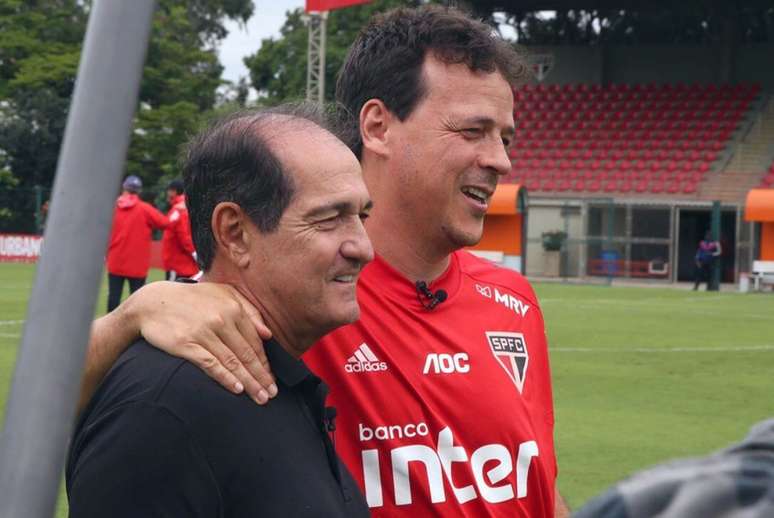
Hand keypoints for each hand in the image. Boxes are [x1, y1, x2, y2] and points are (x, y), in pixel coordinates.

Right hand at [123, 281, 276, 403]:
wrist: (152, 303)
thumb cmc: (192, 299)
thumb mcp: (223, 294)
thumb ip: (248, 310)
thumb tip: (267, 334)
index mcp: (233, 309)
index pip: (254, 342)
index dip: (265, 363)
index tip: (272, 379)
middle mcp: (221, 320)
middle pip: (246, 354)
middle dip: (261, 377)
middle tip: (271, 394)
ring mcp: (203, 333)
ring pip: (232, 362)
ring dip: (249, 382)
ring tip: (260, 397)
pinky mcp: (186, 344)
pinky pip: (210, 364)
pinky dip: (225, 377)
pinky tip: (237, 389)